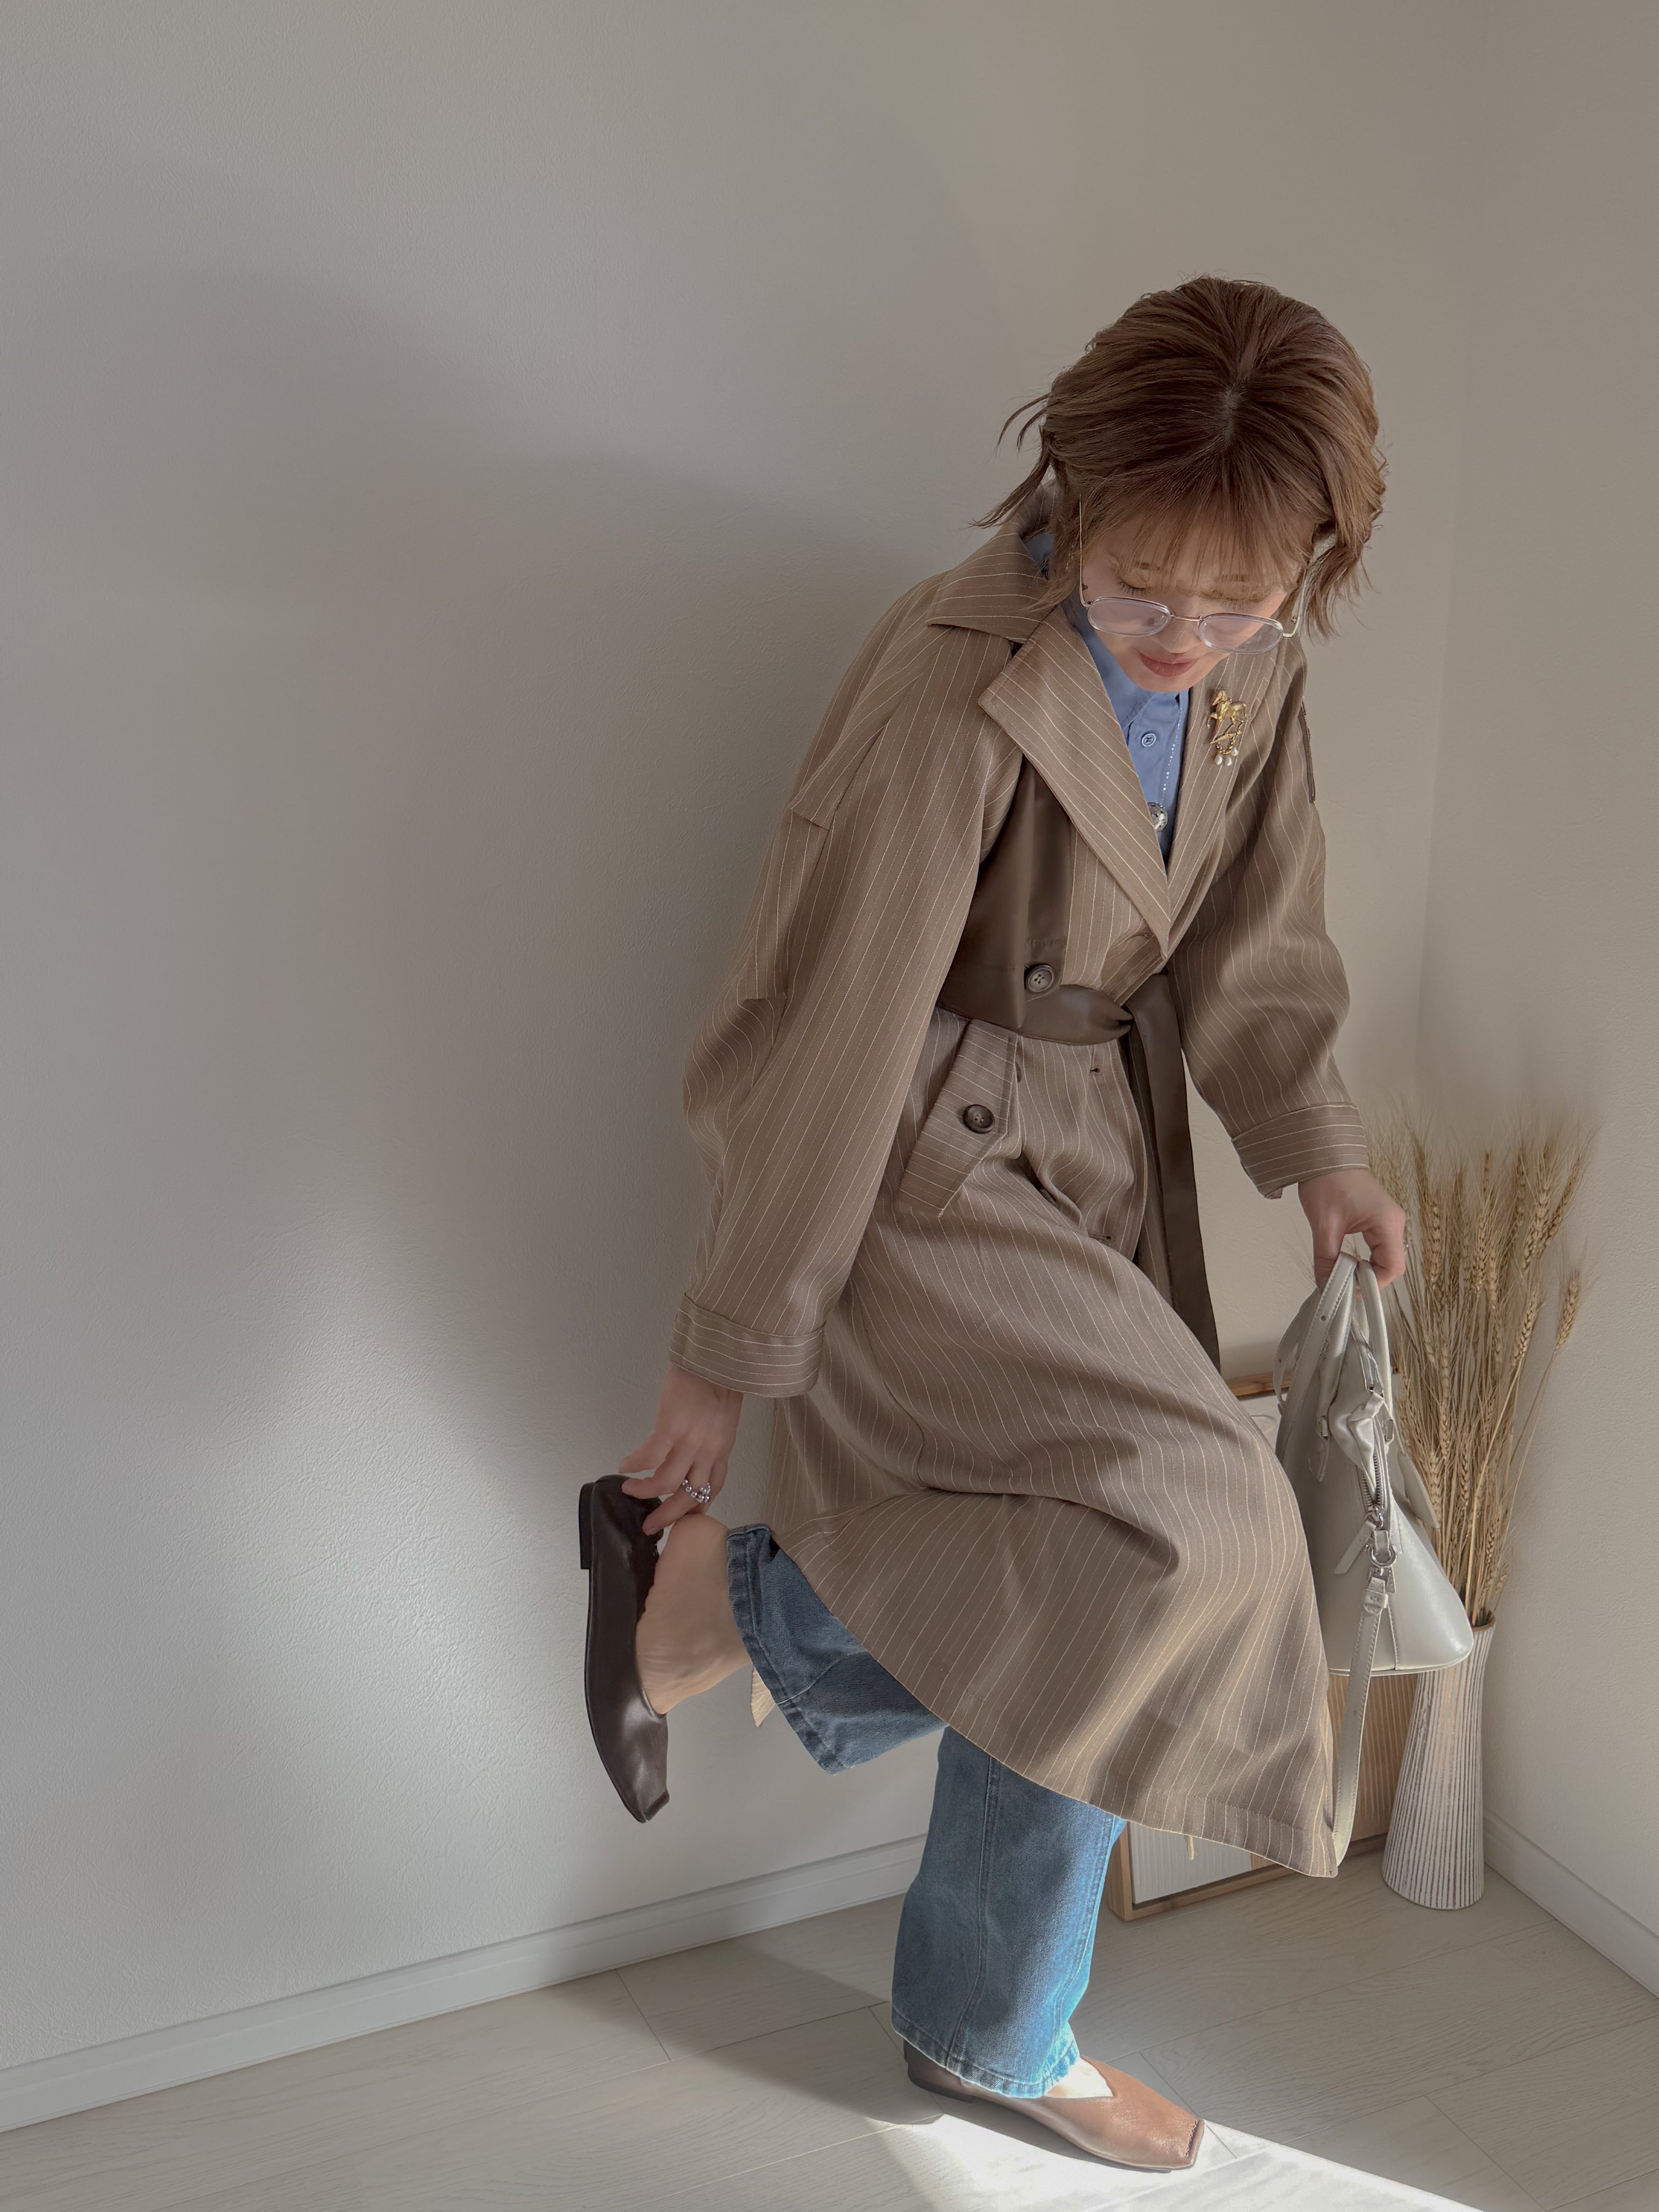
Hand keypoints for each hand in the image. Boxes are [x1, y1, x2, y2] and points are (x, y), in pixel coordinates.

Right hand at [619, 1366, 743, 1534]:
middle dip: (668, 1515)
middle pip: (689, 1496)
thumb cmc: (720, 1381)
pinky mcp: (671, 1427)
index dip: (697, 1507)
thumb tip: (693, 1449)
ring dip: (645, 1492)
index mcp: (722, 1449)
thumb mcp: (723, 1418)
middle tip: (650, 1525)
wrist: (717, 1358)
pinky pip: (649, 1456)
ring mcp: (690, 1441)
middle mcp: (709, 1452)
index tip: (684, 1516)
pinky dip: (634, 1465)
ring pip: (667, 1483)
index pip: (712, 1488)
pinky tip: (624, 1466)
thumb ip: (711, 1437)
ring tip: (630, 1491)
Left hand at [1297, 1168, 1406, 1288]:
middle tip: (1342, 1285)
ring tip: (1341, 1275)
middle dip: (1367, 1279)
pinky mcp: (1375, 1221)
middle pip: (1390, 1266)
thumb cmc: (1328, 1179)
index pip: (1393, 1267)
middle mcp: (1393, 1223)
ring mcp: (1386, 1221)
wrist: (1323, 1155)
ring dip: (1364, 1270)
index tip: (1350, 1291)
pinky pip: (1376, 1249)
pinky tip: (1345, 1263)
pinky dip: (1362, 1260)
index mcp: (1388, 1222)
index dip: (1372, 1284)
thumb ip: (1326, 1259)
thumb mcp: (1324, 1224)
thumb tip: (1326, 1286)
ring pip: (1382, 1259)